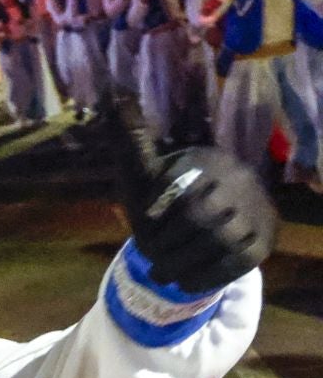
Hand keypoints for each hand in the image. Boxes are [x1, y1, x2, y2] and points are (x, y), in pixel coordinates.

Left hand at [111, 92, 275, 292]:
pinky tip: (185, 282)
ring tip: (162, 274)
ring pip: (218, 243)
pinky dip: (207, 277)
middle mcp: (237, 182)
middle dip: (168, 245)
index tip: (144, 224)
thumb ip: (131, 139)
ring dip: (183, 264)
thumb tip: (115, 95)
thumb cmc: (166, 196)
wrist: (211, 223)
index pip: (180, 190)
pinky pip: (238, 263)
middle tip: (150, 259)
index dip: (157, 214)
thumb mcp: (145, 171)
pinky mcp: (262, 241)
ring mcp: (254, 212)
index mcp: (207, 162)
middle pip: (199, 220)